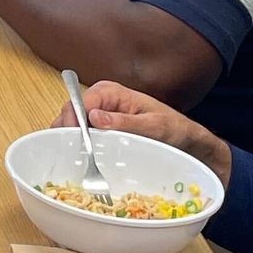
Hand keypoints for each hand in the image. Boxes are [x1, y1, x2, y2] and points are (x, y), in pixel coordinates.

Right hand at [58, 80, 230, 182]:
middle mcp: (100, 99)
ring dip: (70, 141)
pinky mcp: (98, 129)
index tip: (74, 142)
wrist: (184, 139)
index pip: (79, 102)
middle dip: (68, 133)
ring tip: (76, 161)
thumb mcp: (153, 125)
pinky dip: (77, 146)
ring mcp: (97, 114)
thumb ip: (125, 121)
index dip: (72, 122)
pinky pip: (80, 135)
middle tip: (74, 157)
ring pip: (72, 125)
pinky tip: (81, 160)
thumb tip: (95, 117)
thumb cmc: (172, 128)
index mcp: (110, 92)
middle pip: (70, 113)